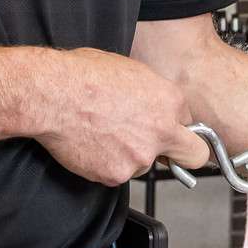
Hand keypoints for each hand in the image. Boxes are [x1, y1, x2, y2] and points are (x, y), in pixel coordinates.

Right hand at [24, 47, 208, 185]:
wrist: (53, 95)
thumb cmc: (85, 75)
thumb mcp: (134, 72)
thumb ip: (155, 95)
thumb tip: (156, 104)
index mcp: (171, 101)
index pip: (188, 122)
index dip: (172, 124)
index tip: (162, 127)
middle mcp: (162, 131)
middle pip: (194, 155)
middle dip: (184, 155)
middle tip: (169, 154)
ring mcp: (140, 157)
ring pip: (145, 165)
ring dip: (131, 156)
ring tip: (105, 135)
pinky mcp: (115, 175)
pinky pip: (117, 174)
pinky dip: (105, 164)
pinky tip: (92, 144)